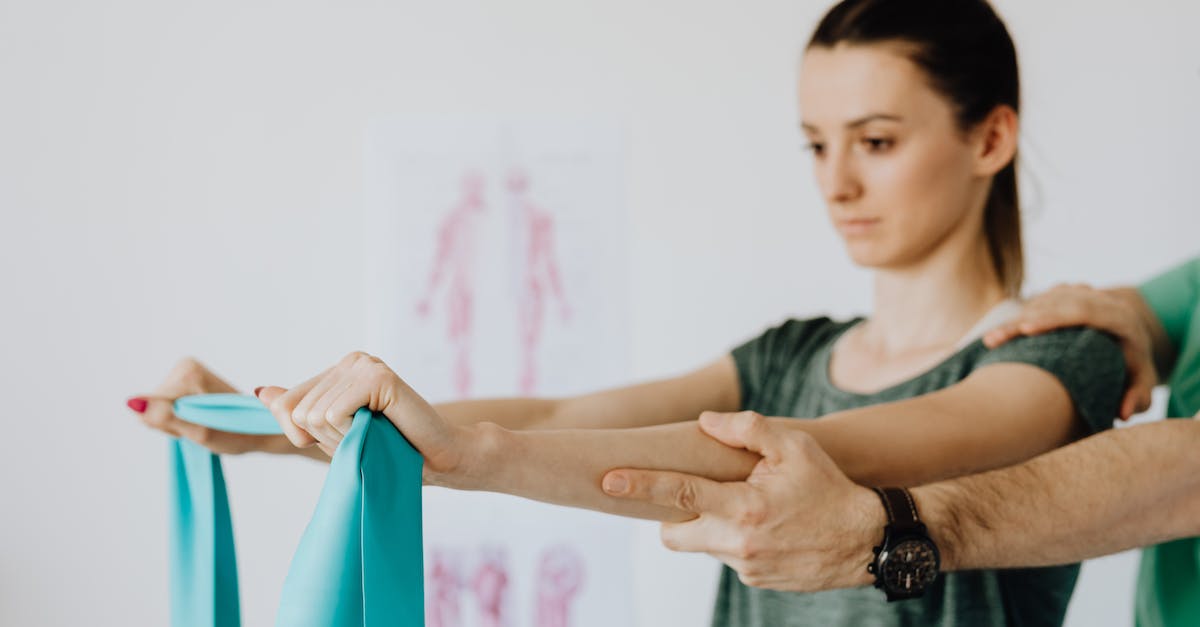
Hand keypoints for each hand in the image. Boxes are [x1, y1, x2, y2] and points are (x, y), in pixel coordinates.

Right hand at [127, 357, 299, 455]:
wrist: (259, 428)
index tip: (197, 426)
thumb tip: (132, 403)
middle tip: (201, 427)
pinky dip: (179, 420)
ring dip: (177, 423)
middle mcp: (185, 366)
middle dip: (174, 424)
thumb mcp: (198, 430)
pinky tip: (198, 419)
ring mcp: (184, 373)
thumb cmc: (235, 432)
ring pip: (158, 409)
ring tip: (203, 423)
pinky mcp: (183, 383)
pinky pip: (165, 409)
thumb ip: (164, 416)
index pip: (153, 408)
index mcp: (188, 371)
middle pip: (155, 406)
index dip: (172, 426)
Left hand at [255, 351, 473, 477]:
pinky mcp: (378, 376)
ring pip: (313, 415)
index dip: (307, 435)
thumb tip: (262, 392)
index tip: (348, 438)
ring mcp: (366, 364)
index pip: (289, 405)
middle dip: (326, 438)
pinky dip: (350, 432)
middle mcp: (351, 360)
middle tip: (366, 438)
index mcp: (339, 370)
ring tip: (376, 434)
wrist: (439, 458)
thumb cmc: (391, 450)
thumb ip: (297, 412)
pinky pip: (333, 413)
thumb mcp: (334, 435)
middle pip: (298, 411)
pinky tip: (380, 427)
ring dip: (342, 437)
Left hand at [601, 411, 880, 591]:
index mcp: (746, 506)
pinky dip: (735, 539)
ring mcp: (746, 566)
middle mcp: (739, 542)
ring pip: (704, 543)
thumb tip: (706, 422)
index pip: (679, 493)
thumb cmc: (829, 487)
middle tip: (692, 495)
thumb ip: (747, 430)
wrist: (868, 542)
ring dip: (712, 525)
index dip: (640, 485)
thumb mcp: (795, 447)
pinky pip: (728, 556)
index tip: (608, 479)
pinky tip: (767, 528)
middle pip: (675, 533)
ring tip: (751, 508)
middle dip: (672, 516)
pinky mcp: (755, 580)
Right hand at [983, 284, 1156, 418]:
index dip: (1053, 317)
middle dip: (1021, 320)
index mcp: (1121, 319)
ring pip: (1042, 300)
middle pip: (1056, 303)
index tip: (1025, 329)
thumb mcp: (1143, 383)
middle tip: (993, 340)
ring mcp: (1083, 293)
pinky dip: (1018, 315)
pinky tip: (1002, 333)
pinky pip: (1039, 300)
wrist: (1132, 336)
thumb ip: (1139, 398)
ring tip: (990, 341)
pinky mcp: (1066, 294)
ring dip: (1013, 319)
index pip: (1084, 310)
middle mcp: (1102, 300)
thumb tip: (1123, 413)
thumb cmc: (1133, 367)